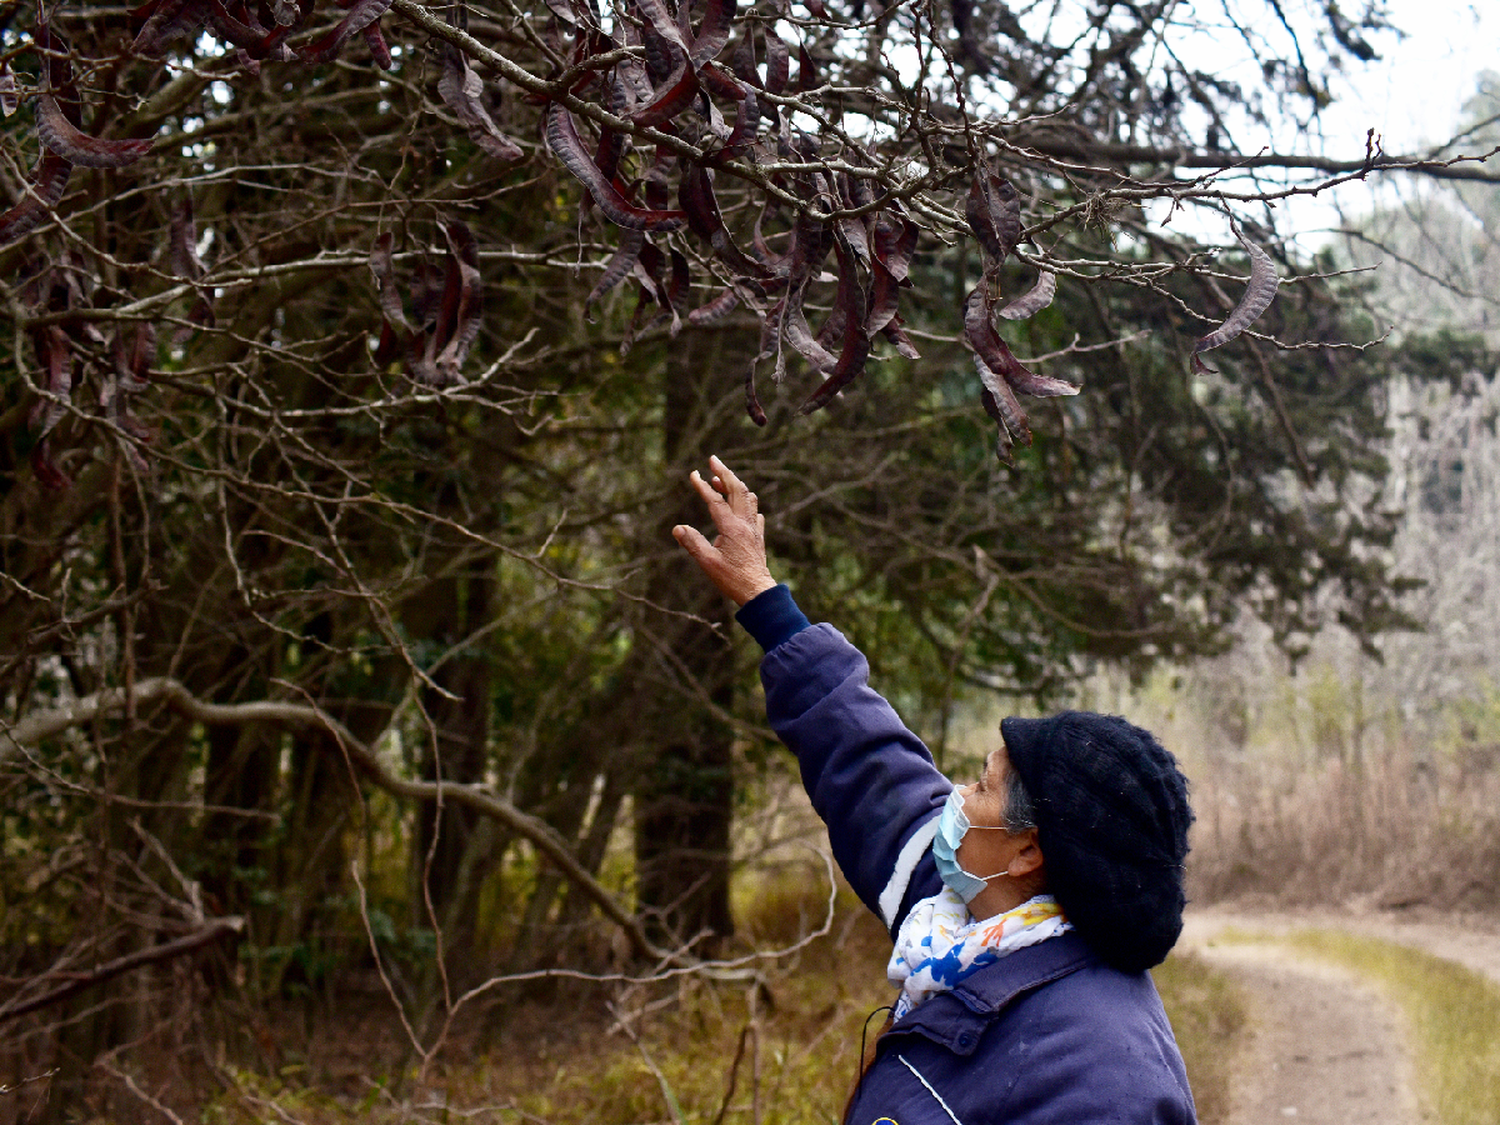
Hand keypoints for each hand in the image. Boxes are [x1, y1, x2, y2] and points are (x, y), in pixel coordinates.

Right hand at [672, 456, 776, 606]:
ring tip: (722, 480)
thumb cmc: (732, 579)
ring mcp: (754, 529)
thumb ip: (692, 543)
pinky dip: (747, 504)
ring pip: (748, 498)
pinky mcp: (758, 538)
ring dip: (736, 486)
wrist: (758, 592)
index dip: (703, 486)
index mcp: (731, 527)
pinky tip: (743, 507)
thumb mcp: (707, 563)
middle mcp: (745, 524)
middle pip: (737, 489)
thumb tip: (678, 528)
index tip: (693, 473)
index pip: (715, 500)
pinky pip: (755, 513)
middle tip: (713, 460)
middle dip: (724, 472)